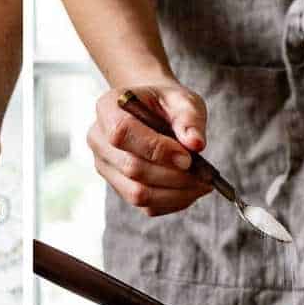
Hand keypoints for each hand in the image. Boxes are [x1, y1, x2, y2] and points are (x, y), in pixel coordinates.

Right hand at [89, 83, 211, 216]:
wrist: (152, 111)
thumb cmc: (165, 103)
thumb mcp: (181, 98)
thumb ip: (189, 117)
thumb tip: (196, 144)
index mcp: (108, 108)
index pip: (122, 133)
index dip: (156, 149)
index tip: (187, 157)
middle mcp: (98, 140)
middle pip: (131, 168)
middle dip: (173, 175)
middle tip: (204, 174)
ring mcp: (105, 167)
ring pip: (137, 193)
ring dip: (175, 193)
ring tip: (203, 184)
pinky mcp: (118, 187)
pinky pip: (146, 206)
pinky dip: (173, 202)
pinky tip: (191, 190)